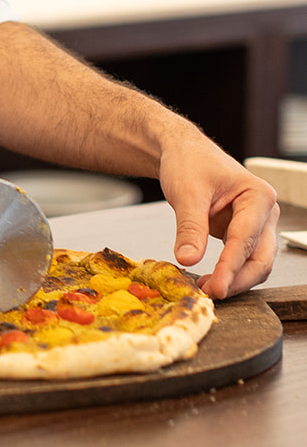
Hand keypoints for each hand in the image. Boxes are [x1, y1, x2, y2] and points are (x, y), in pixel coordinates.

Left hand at [158, 136, 278, 298]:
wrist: (183, 153)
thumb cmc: (189, 162)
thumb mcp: (186, 193)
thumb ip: (189, 227)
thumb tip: (188, 259)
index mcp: (258, 196)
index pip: (246, 239)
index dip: (230, 267)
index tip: (217, 287)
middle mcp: (264, 212)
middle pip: (261, 258)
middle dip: (238, 279)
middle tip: (212, 293)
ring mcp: (256, 224)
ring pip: (255, 263)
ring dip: (234, 279)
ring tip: (205, 287)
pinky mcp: (243, 233)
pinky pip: (241, 259)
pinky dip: (228, 272)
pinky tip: (209, 279)